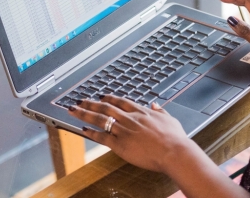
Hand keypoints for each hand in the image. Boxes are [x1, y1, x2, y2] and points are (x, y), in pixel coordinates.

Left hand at [67, 95, 195, 173]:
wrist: (174, 151)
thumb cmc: (175, 139)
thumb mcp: (170, 120)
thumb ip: (161, 111)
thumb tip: (156, 105)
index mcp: (142, 112)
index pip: (121, 102)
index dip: (109, 99)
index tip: (101, 97)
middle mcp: (130, 118)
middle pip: (106, 108)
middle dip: (91, 104)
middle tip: (80, 100)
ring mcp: (124, 130)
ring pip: (100, 119)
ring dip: (85, 114)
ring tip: (73, 110)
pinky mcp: (120, 144)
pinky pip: (102, 137)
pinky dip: (91, 133)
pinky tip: (82, 129)